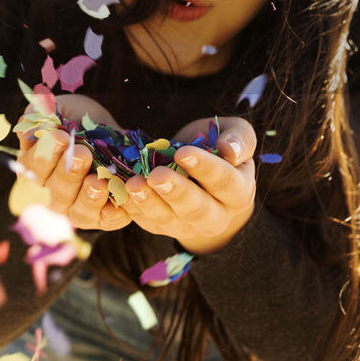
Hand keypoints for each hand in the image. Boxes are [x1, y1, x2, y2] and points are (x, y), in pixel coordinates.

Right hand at [16, 101, 130, 232]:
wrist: (118, 138)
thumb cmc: (83, 124)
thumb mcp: (65, 109)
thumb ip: (44, 111)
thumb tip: (35, 117)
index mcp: (38, 170)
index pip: (33, 169)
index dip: (44, 156)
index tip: (60, 137)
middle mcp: (54, 194)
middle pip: (56, 192)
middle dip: (68, 173)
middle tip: (82, 154)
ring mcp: (79, 209)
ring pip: (79, 212)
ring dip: (88, 197)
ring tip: (98, 181)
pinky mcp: (104, 217)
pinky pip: (107, 220)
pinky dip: (112, 213)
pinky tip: (118, 203)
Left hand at [120, 116, 257, 254]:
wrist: (199, 175)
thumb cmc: (217, 147)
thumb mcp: (235, 134)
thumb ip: (239, 139)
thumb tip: (230, 150)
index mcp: (238, 193)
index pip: (225, 183)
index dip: (205, 168)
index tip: (184, 153)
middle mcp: (215, 216)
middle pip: (197, 209)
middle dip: (175, 192)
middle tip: (156, 176)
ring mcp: (186, 226)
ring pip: (167, 219)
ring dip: (148, 203)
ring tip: (133, 185)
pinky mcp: (160, 226)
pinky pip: (145, 220)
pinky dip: (131, 206)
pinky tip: (119, 191)